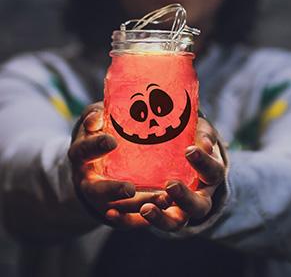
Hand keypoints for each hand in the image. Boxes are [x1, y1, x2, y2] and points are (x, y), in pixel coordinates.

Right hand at [68, 103, 168, 228]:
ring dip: (137, 205)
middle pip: (94, 189)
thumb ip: (95, 116)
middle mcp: (87, 179)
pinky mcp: (112, 208)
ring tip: (163, 199)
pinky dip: (139, 220)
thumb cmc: (97, 135)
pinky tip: (160, 212)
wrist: (89, 162)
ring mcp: (98, 197)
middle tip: (130, 188)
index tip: (112, 141)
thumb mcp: (94, 120)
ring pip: (113, 207)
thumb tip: (96, 118)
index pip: (83, 151)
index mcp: (81, 155)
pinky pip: (124, 220)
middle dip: (111, 189)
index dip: (94, 146)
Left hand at [136, 118, 225, 230]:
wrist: (180, 158)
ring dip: (160, 218)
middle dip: (185, 198)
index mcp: (209, 175)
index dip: (203, 163)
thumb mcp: (199, 133)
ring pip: (174, 221)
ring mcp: (177, 208)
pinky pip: (143, 222)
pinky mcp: (156, 211)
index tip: (188, 150)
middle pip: (198, 207)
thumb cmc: (191, 141)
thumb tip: (204, 143)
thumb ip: (202, 134)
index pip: (212, 172)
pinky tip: (112, 212)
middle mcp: (198, 197)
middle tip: (171, 185)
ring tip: (146, 209)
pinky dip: (128, 220)